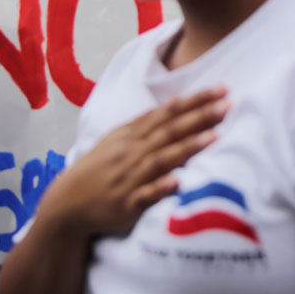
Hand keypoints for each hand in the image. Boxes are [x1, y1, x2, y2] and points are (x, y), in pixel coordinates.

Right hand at [36, 86, 229, 238]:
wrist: (67, 202)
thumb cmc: (100, 168)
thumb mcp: (118, 139)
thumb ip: (148, 122)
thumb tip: (176, 101)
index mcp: (132, 135)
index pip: (169, 114)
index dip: (195, 101)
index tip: (222, 89)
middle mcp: (133, 152)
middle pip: (171, 132)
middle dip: (200, 117)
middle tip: (228, 104)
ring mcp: (130, 177)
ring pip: (162, 159)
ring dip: (188, 148)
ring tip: (215, 137)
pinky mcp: (127, 204)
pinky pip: (146, 195)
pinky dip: (161, 187)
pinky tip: (179, 181)